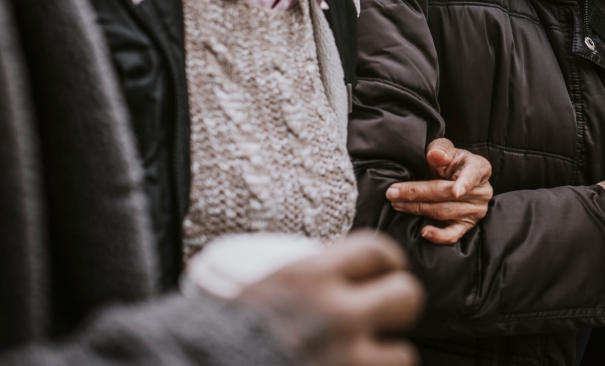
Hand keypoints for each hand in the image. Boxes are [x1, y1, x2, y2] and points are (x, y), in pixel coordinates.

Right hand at [236, 232, 423, 365]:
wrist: (198, 365)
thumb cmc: (224, 329)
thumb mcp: (263, 284)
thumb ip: (307, 275)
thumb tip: (342, 268)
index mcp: (306, 279)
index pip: (376, 250)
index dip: (387, 260)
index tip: (385, 269)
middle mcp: (330, 317)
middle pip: (406, 296)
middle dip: (397, 304)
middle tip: (383, 312)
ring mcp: (341, 360)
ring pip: (403, 355)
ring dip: (387, 357)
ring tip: (367, 354)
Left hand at [385, 138, 493, 243]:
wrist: (456, 177)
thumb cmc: (450, 161)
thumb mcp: (446, 149)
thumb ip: (440, 149)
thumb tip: (436, 155)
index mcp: (479, 168)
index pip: (472, 175)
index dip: (465, 183)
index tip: (456, 192)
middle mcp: (481, 191)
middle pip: (447, 194)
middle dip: (418, 193)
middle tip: (393, 193)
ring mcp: (475, 211)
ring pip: (444, 212)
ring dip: (418, 209)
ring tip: (397, 204)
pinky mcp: (466, 225)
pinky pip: (453, 234)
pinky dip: (438, 235)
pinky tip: (424, 231)